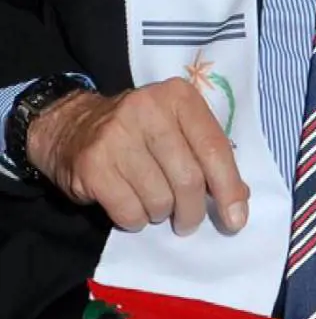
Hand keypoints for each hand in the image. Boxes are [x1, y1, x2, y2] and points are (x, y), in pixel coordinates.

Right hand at [27, 80, 249, 236]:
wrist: (73, 126)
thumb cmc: (141, 132)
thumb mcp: (179, 129)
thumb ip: (211, 156)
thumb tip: (240, 202)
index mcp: (178, 97)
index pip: (214, 148)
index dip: (229, 189)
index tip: (236, 220)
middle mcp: (148, 109)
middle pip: (188, 179)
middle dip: (193, 211)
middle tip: (188, 221)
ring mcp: (117, 135)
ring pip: (160, 200)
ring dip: (161, 214)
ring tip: (154, 204)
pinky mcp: (93, 164)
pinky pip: (130, 211)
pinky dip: (136, 220)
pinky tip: (132, 205)